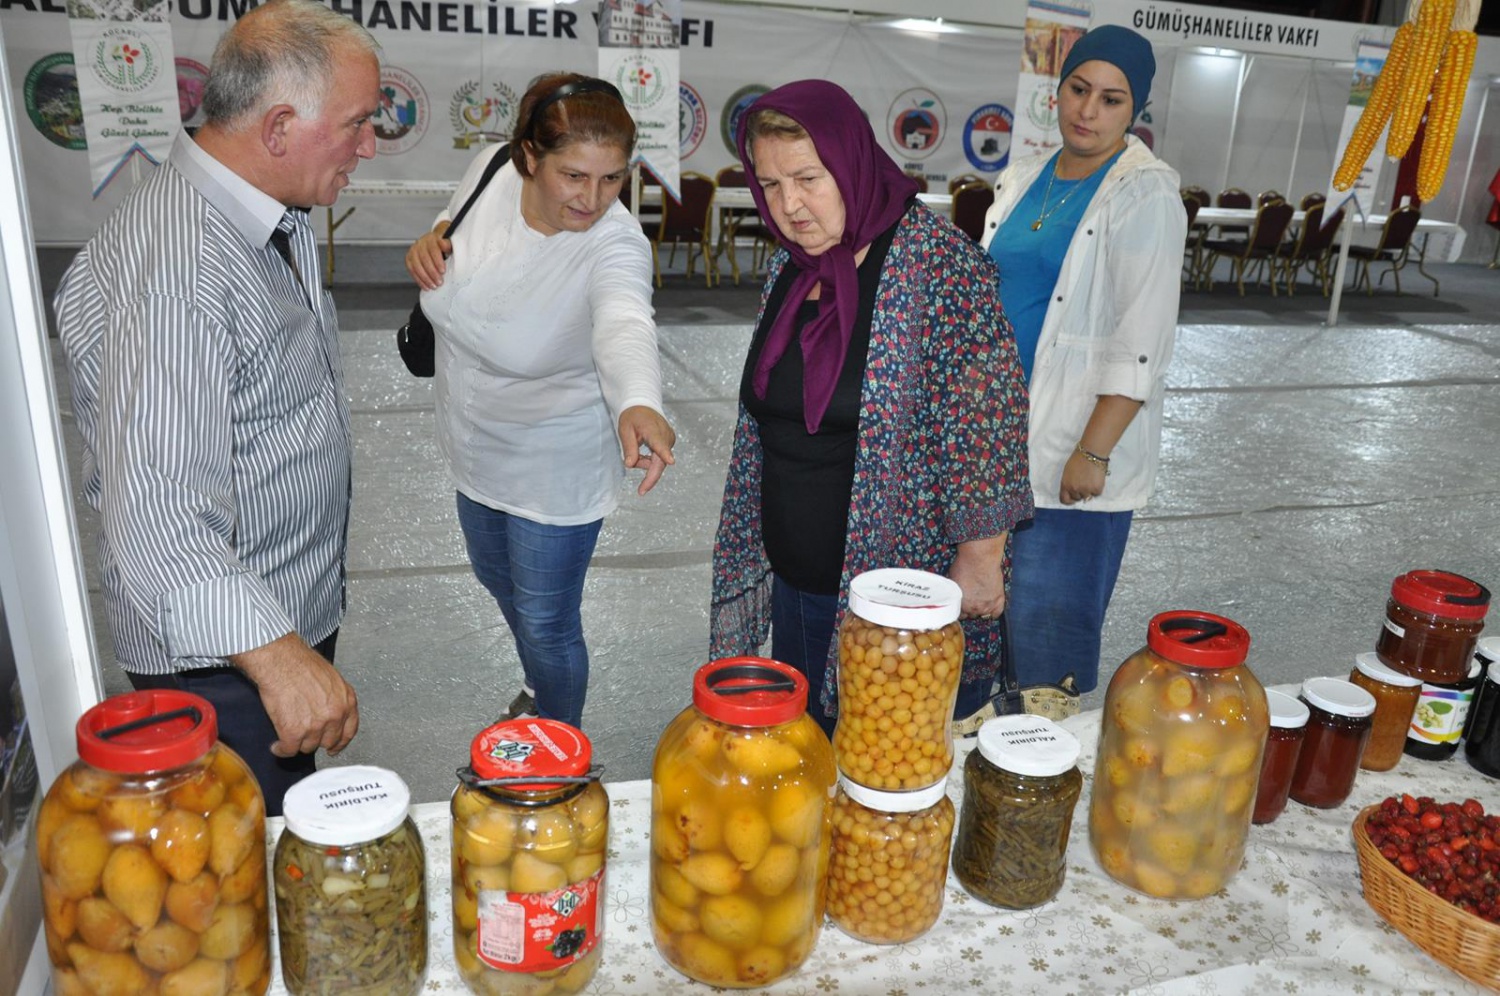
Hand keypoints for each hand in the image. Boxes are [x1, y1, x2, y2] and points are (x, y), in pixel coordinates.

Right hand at [232, 633, 359, 756]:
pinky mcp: (294, 732)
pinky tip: (278, 746)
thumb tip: (330, 711)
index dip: (340, 742)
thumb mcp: (332, 679)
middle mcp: (335, 715)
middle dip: (316, 740)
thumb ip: (335, 698)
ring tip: (288, 735)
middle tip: (305, 736)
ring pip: (308, 747)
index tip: (334, 748)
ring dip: (297, 743)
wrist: (281, 661)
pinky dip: (281, 750)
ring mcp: (316, 726)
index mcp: (346, 701)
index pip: (349, 731)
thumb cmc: (301, 663)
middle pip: (328, 741)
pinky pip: (289, 750)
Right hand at [405, 222, 451, 290]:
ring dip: (425, 278)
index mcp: (431, 239)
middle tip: (439, 282)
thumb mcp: (449, 245)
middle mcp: (420, 244)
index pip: (433, 249)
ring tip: (434, 286)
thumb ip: (448, 245)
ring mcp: (413, 251)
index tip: (443, 271)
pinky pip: (412, 270)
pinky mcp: (409, 259)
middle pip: (424, 259)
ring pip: (417, 266)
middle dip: (432, 273)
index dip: (438, 261)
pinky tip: (426, 286)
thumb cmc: (442, 248)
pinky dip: (419, 280)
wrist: (434, 244)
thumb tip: (444, 244)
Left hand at [618, 405, 675, 494]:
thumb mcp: (625, 429)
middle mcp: (665, 436)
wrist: (643, 406)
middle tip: (641, 491)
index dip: (664, 454)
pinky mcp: (669, 444)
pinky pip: (659, 459)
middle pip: (661, 461)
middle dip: (650, 477)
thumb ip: (629, 447)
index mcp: (653, 430)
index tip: (671, 461)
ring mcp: (669, 440)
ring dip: (644, 463)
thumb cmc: (633, 417)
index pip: (659, 443)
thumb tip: (630, 465)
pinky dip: (649, 459)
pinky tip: (642, 450)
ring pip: (658, 462)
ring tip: (634, 449)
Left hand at [950, 535, 1006, 619]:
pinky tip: (991, 606)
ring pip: (983, 615)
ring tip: (980, 600)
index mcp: (960, 605)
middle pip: (971, 615)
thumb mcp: (952, 581)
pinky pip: (996, 614)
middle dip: (970, 608)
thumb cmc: (964, 566)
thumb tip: (953, 595)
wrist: (980, 559)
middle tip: (972, 599)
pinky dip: (994, 612)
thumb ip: (954, 593)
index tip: (962, 604)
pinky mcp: (999, 600)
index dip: (960, 609)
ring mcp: (987, 606)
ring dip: (981, 609)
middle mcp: (973, 609)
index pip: (959, 615)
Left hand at [1059, 450, 1106, 504]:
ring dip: (1089, 491)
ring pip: (1087, 497)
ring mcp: (1086, 490)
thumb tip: (1074, 491)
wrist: (1091, 453)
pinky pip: (1097, 494)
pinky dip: (1098, 488)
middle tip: (1085, 482)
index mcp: (1065, 484)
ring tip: (1091, 479)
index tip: (1073, 500)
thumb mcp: (1067, 472)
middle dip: (1081, 492)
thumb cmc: (1078, 459)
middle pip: (1077, 498)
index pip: (1064, 500)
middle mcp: (1074, 489)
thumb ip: (1069, 483)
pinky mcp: (1097, 489)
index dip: (1069, 501)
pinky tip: (1097, 479)